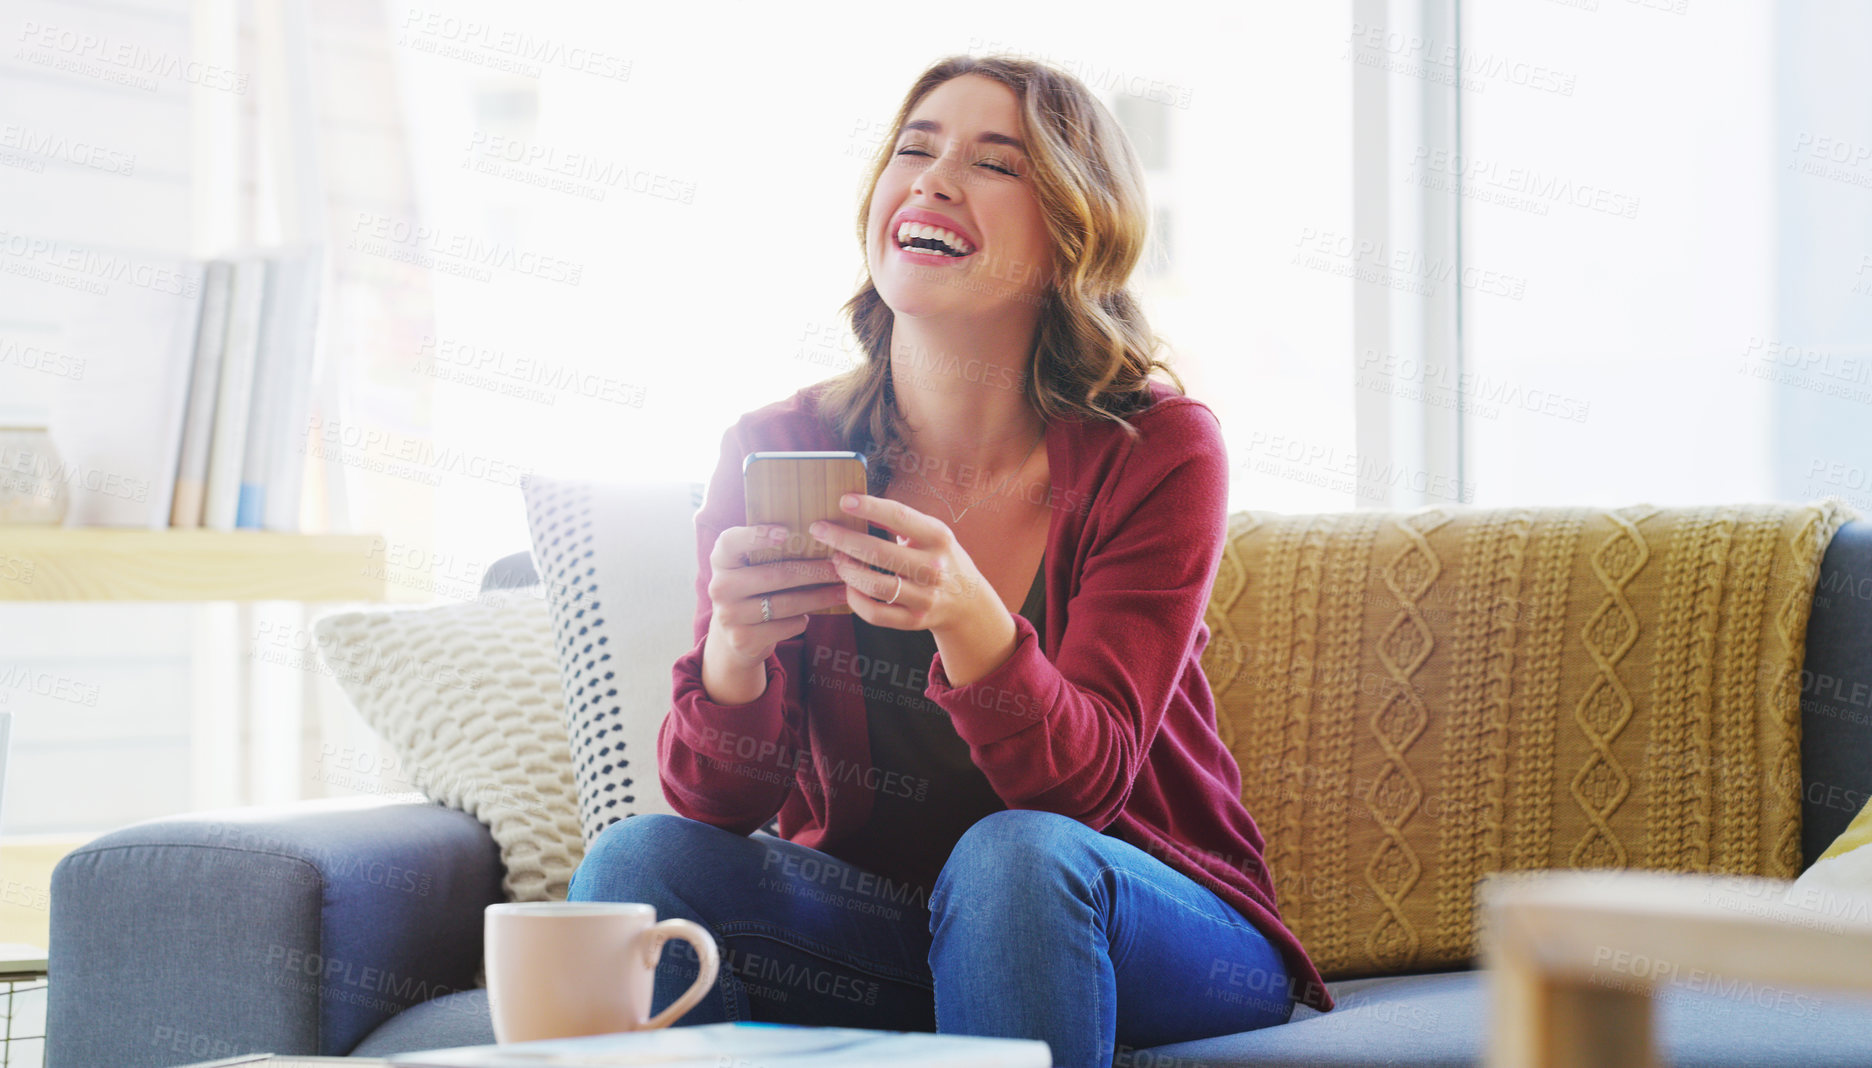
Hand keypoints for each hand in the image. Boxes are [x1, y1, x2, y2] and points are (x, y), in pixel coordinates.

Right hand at [704, 523, 847, 665]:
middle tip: (838, 568)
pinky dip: (802, 620)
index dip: (756, 535)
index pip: (731, 542)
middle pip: (773, 575)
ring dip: (818, 597)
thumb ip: (770, 554)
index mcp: (721, 560)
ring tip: (841, 591)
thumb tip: (822, 541)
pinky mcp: (743, 639)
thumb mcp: (750, 569)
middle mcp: (719, 586)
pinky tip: (809, 615)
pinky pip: (785, 626)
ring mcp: (729, 615)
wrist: (733, 635)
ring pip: (784, 603)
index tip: (785, 532)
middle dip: (812, 571)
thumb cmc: (753, 591)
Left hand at [809, 493, 993, 634]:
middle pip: (878, 552)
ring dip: (847, 571)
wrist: (968, 602)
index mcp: (938, 537)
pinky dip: (855, 600)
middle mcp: (934, 567)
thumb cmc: (939, 558)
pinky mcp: (915, 620)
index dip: (870, 508)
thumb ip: (899, 521)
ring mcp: (925, 597)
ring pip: (874, 585)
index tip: (844, 501)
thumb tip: (855, 503)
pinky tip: (848, 587)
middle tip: (820, 530)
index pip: (900, 517)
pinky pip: (875, 613)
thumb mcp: (931, 533)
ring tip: (836, 559)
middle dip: (842, 539)